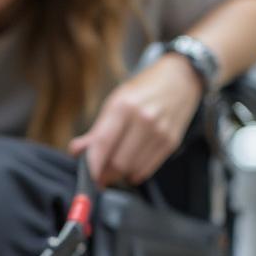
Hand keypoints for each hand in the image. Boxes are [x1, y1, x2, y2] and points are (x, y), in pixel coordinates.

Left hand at [69, 54, 204, 186]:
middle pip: (117, 163)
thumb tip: (75, 151)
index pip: (102, 145)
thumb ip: (96, 131)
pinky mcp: (171, 142)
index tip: (89, 177)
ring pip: (131, 170)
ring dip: (120, 175)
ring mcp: (159, 131)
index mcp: (123, 106)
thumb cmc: (142, 91)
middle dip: (105, 174)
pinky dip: (135, 174)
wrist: (180, 78)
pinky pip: (147, 171)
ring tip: (117, 166)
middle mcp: (143, 119)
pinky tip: (132, 165)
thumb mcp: (116, 102)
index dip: (92, 167)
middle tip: (101, 175)